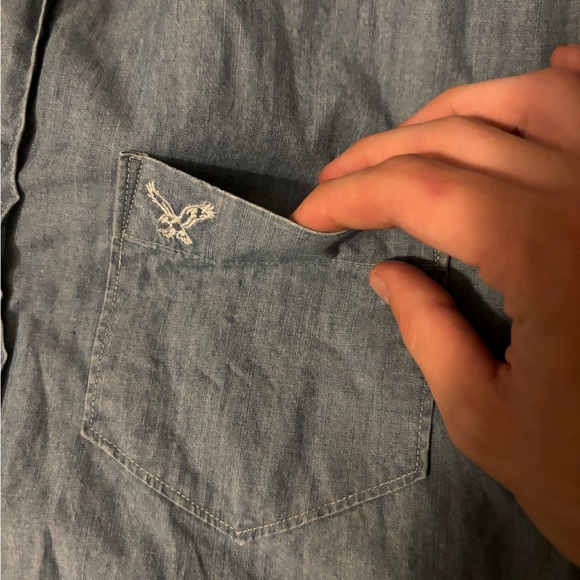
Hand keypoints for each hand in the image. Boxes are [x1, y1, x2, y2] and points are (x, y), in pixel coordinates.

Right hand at [291, 45, 579, 564]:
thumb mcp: (484, 415)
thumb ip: (426, 330)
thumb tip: (385, 271)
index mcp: (546, 253)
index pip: (421, 190)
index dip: (353, 196)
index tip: (309, 214)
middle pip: (461, 138)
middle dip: (381, 155)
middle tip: (335, 181)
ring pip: (528, 103)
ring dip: (452, 113)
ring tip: (403, 142)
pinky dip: (565, 86)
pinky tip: (540, 75)